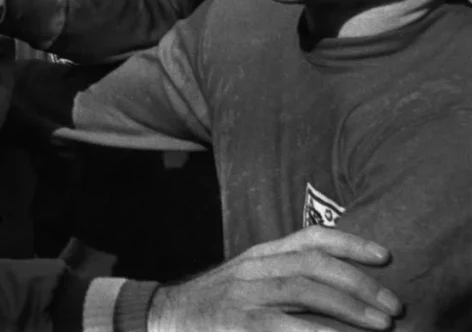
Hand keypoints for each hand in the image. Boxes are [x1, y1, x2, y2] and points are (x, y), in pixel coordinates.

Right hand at [147, 226, 402, 331]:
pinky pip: (286, 327)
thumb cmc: (217, 305)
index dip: (350, 241)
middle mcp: (253, 270)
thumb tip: (339, 286)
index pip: (309, 238)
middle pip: (313, 264)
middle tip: (394, 305)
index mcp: (259, 255)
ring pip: (303, 291)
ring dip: (349, 308)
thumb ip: (284, 275)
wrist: (165, 318)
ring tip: (382, 325)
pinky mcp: (240, 324)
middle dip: (359, 282)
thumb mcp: (248, 279)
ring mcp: (244, 296)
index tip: (385, 255)